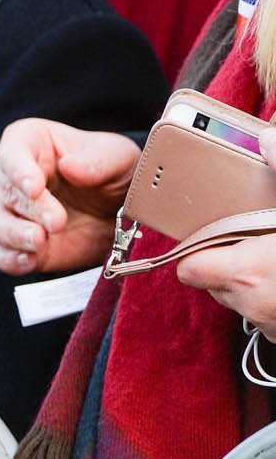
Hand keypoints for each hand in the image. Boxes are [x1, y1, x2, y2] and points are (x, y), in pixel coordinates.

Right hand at [0, 118, 137, 275]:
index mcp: (30, 143)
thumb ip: (97, 161)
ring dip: (16, 235)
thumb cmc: (115, 171)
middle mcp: (13, 177)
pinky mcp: (23, 245)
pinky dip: (11, 259)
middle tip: (58, 221)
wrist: (124, 209)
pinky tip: (29, 260)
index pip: (12, 152)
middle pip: (6, 192)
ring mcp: (16, 213)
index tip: (35, 188)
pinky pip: (3, 254)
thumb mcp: (118, 157)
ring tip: (40, 241)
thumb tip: (70, 167)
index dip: (19, 170)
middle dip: (31, 209)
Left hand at [178, 127, 275, 331]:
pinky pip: (272, 317)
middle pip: (215, 285)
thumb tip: (269, 140)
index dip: (196, 249)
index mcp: (247, 273)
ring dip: (255, 284)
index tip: (209, 232)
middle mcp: (254, 306)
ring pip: (244, 303)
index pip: (190, 268)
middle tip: (251, 237)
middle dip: (226, 262)